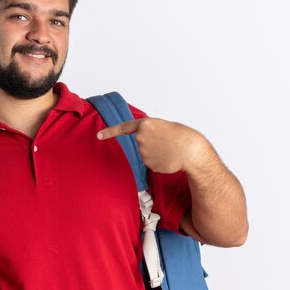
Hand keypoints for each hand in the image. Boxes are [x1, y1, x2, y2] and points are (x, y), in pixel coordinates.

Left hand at [97, 117, 211, 173]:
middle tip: (166, 142)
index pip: (123, 128)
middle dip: (152, 144)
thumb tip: (142, 145)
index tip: (98, 136)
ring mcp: (144, 152)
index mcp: (145, 124)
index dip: (109, 132)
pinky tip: (168, 158)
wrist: (191, 149)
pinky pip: (151, 162)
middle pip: (141, 143)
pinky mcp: (148, 164)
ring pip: (146, 154)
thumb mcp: (163, 127)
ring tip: (169, 150)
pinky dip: (159, 161)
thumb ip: (149, 133)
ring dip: (156, 153)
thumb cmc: (181, 136)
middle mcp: (141, 138)